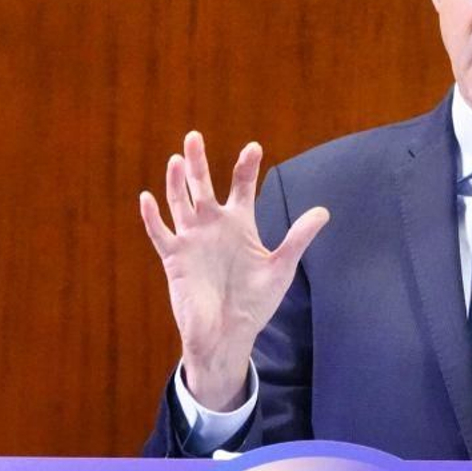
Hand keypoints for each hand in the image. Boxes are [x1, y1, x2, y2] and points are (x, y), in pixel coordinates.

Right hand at [140, 132, 328, 410]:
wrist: (229, 334)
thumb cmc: (255, 303)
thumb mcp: (281, 268)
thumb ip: (298, 238)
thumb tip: (323, 211)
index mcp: (239, 224)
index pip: (242, 187)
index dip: (246, 167)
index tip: (254, 147)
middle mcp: (213, 226)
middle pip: (203, 186)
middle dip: (199, 162)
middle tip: (195, 136)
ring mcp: (192, 240)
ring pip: (180, 203)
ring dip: (176, 183)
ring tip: (176, 160)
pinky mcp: (175, 259)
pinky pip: (161, 234)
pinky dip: (153, 217)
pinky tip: (147, 197)